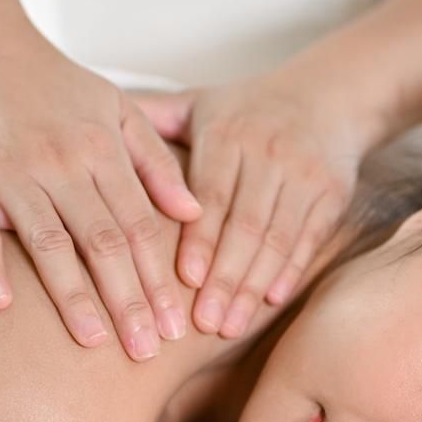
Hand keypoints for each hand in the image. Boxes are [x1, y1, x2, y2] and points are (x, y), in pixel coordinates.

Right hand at [0, 39, 201, 359]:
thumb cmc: (53, 85)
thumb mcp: (117, 108)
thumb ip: (155, 161)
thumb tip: (194, 214)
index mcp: (102, 150)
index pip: (140, 227)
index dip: (160, 279)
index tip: (176, 327)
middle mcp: (61, 164)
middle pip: (103, 243)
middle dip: (129, 300)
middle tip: (147, 351)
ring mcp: (11, 174)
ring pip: (50, 244)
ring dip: (73, 296)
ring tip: (95, 342)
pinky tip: (3, 304)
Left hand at [133, 72, 372, 339]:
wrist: (327, 94)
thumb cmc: (244, 110)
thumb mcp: (196, 104)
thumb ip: (148, 120)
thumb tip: (90, 124)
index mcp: (227, 133)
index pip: (211, 194)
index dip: (200, 239)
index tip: (184, 280)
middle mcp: (268, 152)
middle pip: (245, 224)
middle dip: (224, 278)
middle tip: (202, 324)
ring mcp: (304, 174)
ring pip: (278, 237)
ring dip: (253, 285)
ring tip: (229, 326)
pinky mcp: (332, 192)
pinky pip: (310, 237)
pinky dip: (291, 271)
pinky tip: (271, 301)